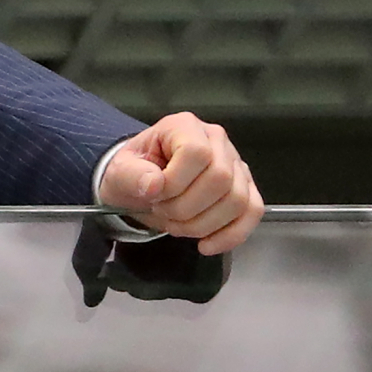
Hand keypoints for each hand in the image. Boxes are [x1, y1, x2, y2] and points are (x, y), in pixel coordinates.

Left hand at [97, 113, 263, 255]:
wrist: (142, 186)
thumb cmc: (134, 173)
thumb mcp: (119, 171)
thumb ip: (131, 175)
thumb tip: (153, 185)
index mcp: (184, 126)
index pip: (196, 153)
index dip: (176, 182)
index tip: (154, 195)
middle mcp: (216, 140)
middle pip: (221, 178)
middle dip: (187, 208)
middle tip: (164, 212)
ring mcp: (235, 164)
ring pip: (238, 200)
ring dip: (204, 224)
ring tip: (177, 224)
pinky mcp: (245, 188)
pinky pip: (252, 213)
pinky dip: (231, 235)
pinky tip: (206, 244)